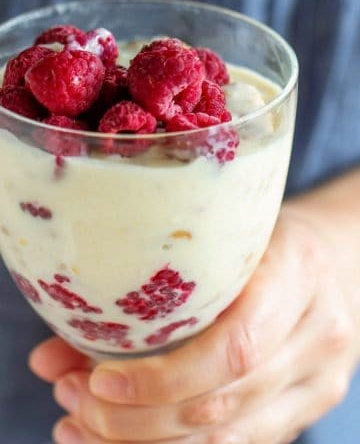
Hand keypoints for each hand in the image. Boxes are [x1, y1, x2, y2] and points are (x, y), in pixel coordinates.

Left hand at [30, 207, 357, 443]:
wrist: (336, 261)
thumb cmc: (269, 242)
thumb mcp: (224, 240)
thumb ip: (152, 290)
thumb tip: (50, 355)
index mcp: (297, 274)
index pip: (235, 346)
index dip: (162, 377)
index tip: (96, 380)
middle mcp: (318, 335)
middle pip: (224, 402)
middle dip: (137, 419)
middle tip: (73, 400)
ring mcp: (318, 380)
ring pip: (229, 438)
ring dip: (146, 441)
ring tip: (83, 424)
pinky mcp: (305, 407)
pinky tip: (124, 440)